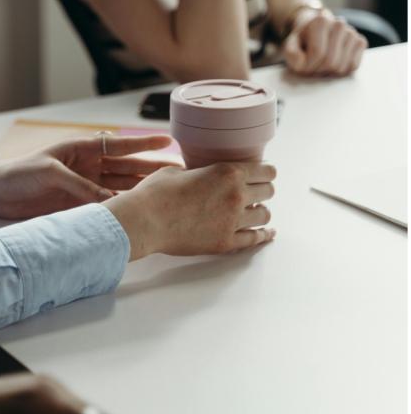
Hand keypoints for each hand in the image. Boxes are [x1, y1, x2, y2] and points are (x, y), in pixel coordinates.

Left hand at [0, 135, 178, 218]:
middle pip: (127, 167)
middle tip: (178, 171)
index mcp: (82, 149)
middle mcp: (87, 167)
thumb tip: (108, 202)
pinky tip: (137, 212)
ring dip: (140, 189)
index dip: (145, 143)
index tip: (169, 139)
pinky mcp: (78, 204)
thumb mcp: (51, 174)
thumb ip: (81, 187)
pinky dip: (120, 208)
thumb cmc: (19, 173)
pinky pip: (105, 205)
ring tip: (165, 193)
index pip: (120, 145)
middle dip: (152, 169)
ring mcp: (84, 186)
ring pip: (120, 187)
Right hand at [104, 161, 275, 259]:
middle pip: (269, 192)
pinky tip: (267, 234)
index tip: (262, 176)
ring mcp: (232, 221)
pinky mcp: (225, 242)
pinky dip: (263, 236)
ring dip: (260, 213)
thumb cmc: (154, 194)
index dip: (265, 172)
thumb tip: (199, 174)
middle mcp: (236, 195)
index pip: (266, 171)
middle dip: (263, 191)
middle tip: (256, 193)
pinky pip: (254, 239)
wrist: (143, 221)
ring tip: (254, 213)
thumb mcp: (177, 171)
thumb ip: (198, 172)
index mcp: (227, 173)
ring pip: (265, 216)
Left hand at [283, 10, 366, 76]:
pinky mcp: (360, 42)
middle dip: (318, 70)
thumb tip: (302, 62)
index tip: (302, 65)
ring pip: (342, 66)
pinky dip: (341, 71)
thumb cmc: (302, 42)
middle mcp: (339, 24)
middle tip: (311, 66)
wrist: (314, 32)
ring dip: (329, 72)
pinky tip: (333, 63)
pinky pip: (353, 66)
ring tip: (321, 64)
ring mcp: (352, 32)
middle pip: (331, 62)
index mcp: (320, 22)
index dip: (308, 66)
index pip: (318, 53)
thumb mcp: (290, 47)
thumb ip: (291, 55)